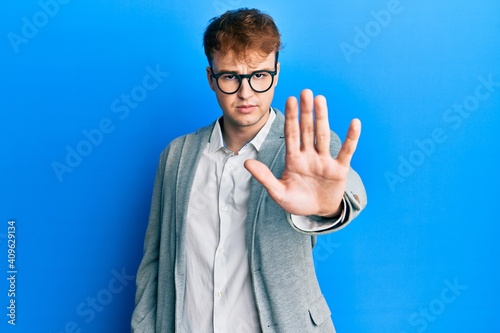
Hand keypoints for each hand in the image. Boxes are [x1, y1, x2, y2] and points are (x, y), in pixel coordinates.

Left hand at [244, 89, 360, 216]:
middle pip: (307, 130)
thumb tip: (246, 162)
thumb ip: (264, 177)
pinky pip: (346, 151)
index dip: (290, 117)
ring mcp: (324, 161)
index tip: (289, 99)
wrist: (317, 213)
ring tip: (320, 99)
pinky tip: (354, 123)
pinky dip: (351, 138)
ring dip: (322, 118)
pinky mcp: (339, 169)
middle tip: (305, 91)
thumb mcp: (278, 192)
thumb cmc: (297, 202)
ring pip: (323, 136)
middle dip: (305, 112)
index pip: (291, 134)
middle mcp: (309, 155)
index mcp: (294, 159)